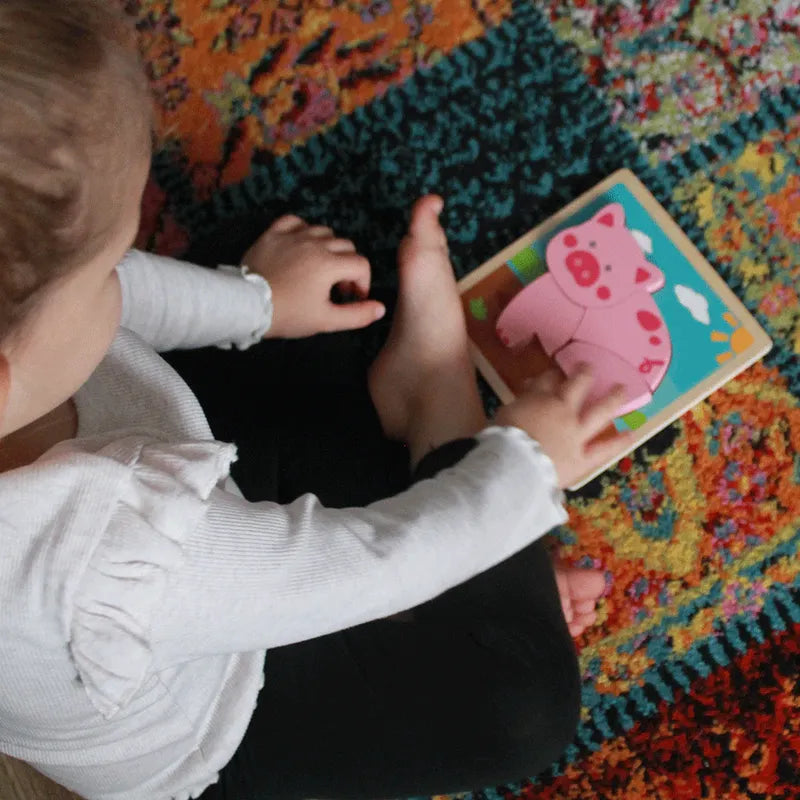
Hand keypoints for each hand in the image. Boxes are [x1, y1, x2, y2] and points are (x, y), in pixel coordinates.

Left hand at [242, 215, 385, 338]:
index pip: (361, 264)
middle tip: (337, 287)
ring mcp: (293, 235)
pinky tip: (301, 245)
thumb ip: (357, 315)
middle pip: (346, 245)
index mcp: (330, 264)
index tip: (352, 297)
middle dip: (348, 266)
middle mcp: (315, 243)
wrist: (246, 305)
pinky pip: (295, 221)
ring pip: (323, 231)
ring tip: (320, 268)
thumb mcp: (326, 320)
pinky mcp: (273, 233)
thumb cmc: (288, 314)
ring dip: (329, 247)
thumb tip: (380, 308)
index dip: (362, 282)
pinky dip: (303, 230)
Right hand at [494, 364, 631, 487]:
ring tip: (622, 389)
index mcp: (538, 400)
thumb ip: (519, 403)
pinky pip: (604, 450)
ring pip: (599, 412)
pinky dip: (618, 442)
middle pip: (577, 386)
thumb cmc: (500, 440)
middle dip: (584, 374)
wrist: (514, 466)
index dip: (550, 375)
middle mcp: (562, 411)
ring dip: (612, 399)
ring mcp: (576, 434)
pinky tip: (631, 433)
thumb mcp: (504, 413)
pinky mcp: (583, 458)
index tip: (553, 374)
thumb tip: (527, 393)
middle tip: (589, 367)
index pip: (547, 380)